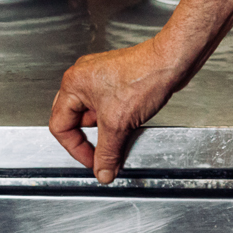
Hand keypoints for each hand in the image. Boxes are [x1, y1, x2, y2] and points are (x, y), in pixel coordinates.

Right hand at [49, 37, 186, 182]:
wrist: (171, 62)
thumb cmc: (144, 76)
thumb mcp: (118, 124)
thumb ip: (107, 153)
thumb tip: (102, 171)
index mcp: (73, 84)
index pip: (60, 126)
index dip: (75, 148)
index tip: (92, 160)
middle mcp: (82, 77)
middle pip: (74, 119)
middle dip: (88, 138)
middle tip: (100, 152)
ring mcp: (99, 76)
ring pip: (92, 113)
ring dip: (103, 129)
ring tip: (119, 135)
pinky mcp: (115, 79)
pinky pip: (106, 106)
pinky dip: (113, 119)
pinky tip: (126, 123)